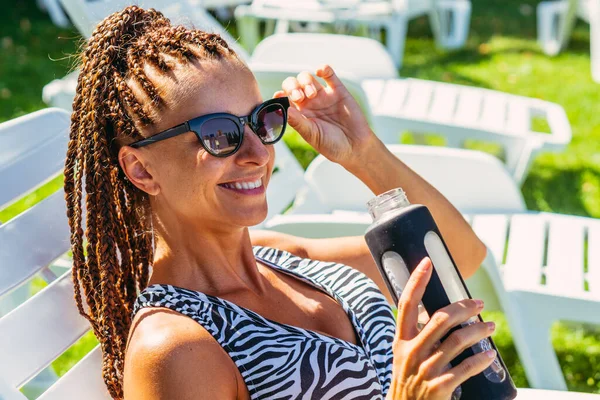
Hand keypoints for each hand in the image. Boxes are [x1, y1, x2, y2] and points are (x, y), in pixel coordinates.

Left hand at [275, 65, 375, 167]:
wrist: (355, 147)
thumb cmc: (332, 145)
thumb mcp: (312, 135)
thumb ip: (298, 122)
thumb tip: (283, 109)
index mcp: (299, 114)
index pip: (284, 98)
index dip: (280, 95)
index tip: (280, 97)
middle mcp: (309, 103)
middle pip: (294, 84)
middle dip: (293, 87)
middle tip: (299, 97)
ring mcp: (323, 96)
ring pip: (307, 78)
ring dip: (305, 81)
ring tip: (313, 94)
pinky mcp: (338, 91)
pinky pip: (329, 75)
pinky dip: (323, 69)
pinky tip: (320, 71)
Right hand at [386, 258, 496, 399]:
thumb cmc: (407, 382)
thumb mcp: (403, 355)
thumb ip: (418, 336)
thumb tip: (443, 315)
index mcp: (401, 340)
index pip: (406, 304)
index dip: (416, 281)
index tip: (427, 263)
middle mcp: (411, 351)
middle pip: (440, 318)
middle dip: (464, 307)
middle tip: (479, 304)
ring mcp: (425, 370)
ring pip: (458, 340)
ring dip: (479, 330)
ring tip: (491, 328)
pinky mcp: (439, 387)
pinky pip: (466, 367)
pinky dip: (482, 359)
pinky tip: (490, 355)